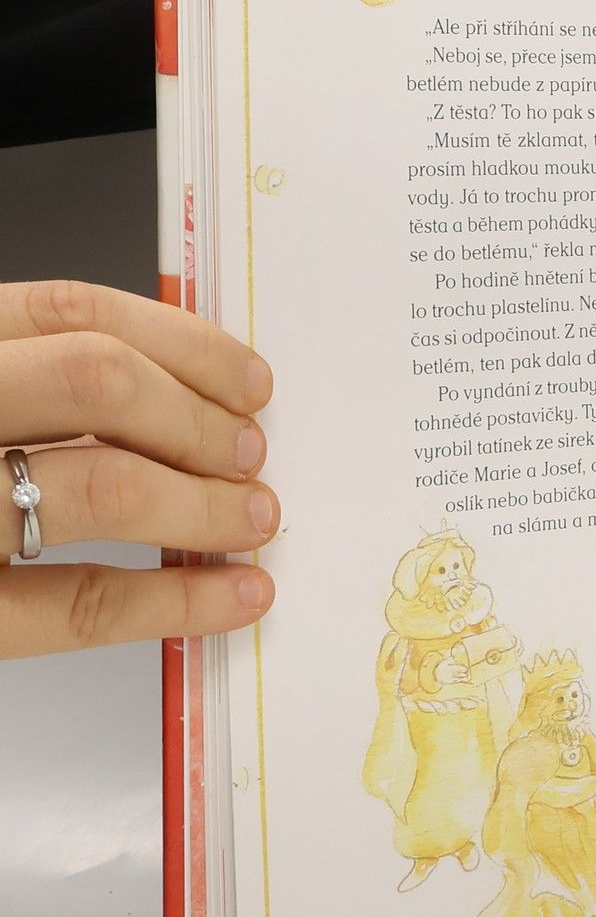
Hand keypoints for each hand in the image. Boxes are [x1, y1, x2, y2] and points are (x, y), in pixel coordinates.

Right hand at [0, 281, 277, 657]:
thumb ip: (22, 388)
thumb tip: (167, 402)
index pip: (67, 313)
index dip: (181, 344)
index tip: (246, 380)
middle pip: (98, 385)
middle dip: (200, 421)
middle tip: (251, 455)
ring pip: (102, 487)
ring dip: (204, 505)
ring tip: (252, 520)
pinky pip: (76, 603)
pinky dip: (175, 601)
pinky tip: (230, 597)